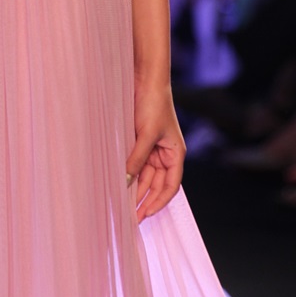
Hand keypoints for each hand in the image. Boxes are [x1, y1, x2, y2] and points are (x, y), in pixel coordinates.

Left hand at [126, 83, 185, 221]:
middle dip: (145, 199)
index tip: (146, 214)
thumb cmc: (154, 104)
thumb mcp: (147, 133)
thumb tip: (127, 180)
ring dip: (136, 189)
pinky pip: (136, 163)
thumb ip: (138, 158)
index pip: (171, 185)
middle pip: (156, 184)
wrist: (144, 79)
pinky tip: (120, 183)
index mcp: (175, 153)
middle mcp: (165, 153)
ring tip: (123, 205)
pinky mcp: (139, 141)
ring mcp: (152, 148)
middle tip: (131, 216)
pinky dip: (129, 173)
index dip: (160, 201)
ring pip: (145, 175)